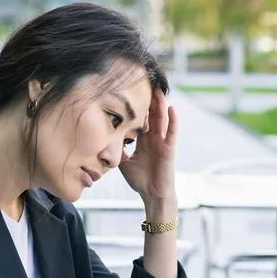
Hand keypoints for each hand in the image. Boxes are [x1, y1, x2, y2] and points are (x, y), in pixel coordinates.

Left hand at [119, 87, 176, 201]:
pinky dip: (173, 121)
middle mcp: (154, 138)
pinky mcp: (169, 149)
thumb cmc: (140, 180)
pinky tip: (171, 108)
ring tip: (159, 89)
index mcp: (144, 140)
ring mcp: (163, 142)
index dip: (137, 106)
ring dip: (161, 105)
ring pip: (162, 120)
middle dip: (149, 100)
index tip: (131, 91)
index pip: (140, 119)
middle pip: (151, 115)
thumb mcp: (123, 162)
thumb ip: (117, 150)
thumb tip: (103, 140)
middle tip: (145, 82)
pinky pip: (172, 132)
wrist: (152, 195)